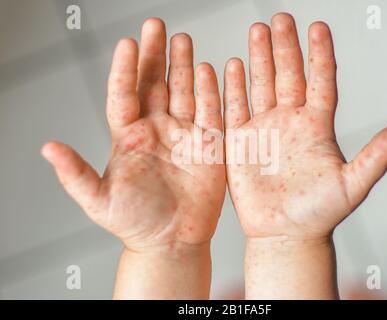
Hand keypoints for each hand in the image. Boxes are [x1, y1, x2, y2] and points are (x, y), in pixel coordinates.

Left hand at [42, 18, 224, 252]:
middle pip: (154, 84)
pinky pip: (211, 111)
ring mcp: (183, 135)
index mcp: (128, 137)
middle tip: (156, 25)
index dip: (125, 70)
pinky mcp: (208, 145)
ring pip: (183, 91)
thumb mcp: (99, 200)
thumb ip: (75, 173)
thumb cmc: (135, 223)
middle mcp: (156, 130)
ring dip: (182, 65)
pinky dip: (211, 90)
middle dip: (155, 54)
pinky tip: (208, 69)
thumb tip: (47, 148)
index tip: (127, 43)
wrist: (171, 241)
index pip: (124, 95)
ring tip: (182, 39)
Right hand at [224, 13, 386, 242]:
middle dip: (284, 45)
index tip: (318, 26)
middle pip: (288, 75)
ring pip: (261, 85)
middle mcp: (290, 123)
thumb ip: (375, 157)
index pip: (320, 81)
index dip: (320, 54)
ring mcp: (264, 130)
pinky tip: (230, 66)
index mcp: (316, 127)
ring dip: (259, 58)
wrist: (284, 234)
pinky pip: (235, 108)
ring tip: (257, 31)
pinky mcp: (241, 143)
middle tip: (280, 19)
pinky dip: (232, 88)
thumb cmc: (318, 214)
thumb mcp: (352, 185)